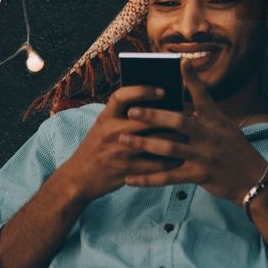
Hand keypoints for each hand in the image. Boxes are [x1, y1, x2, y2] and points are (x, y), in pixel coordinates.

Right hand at [57, 85, 185, 202]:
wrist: (79, 177)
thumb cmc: (98, 146)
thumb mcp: (104, 126)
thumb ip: (124, 115)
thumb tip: (159, 104)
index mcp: (106, 117)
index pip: (122, 95)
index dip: (143, 90)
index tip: (163, 90)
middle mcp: (111, 132)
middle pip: (147, 119)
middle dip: (170, 118)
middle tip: (187, 115)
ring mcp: (119, 152)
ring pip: (156, 142)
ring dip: (175, 139)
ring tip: (188, 136)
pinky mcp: (126, 170)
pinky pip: (155, 165)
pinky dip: (170, 162)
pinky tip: (180, 158)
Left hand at [119, 58, 267, 201]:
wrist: (253, 178)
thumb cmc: (234, 149)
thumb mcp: (225, 127)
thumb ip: (203, 117)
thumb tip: (178, 104)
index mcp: (215, 120)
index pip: (202, 95)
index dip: (192, 78)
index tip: (180, 61)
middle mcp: (210, 135)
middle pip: (179, 121)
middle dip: (154, 115)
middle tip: (132, 110)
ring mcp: (205, 155)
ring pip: (170, 148)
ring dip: (145, 143)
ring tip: (124, 139)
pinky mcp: (200, 175)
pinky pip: (169, 177)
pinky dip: (148, 178)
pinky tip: (131, 178)